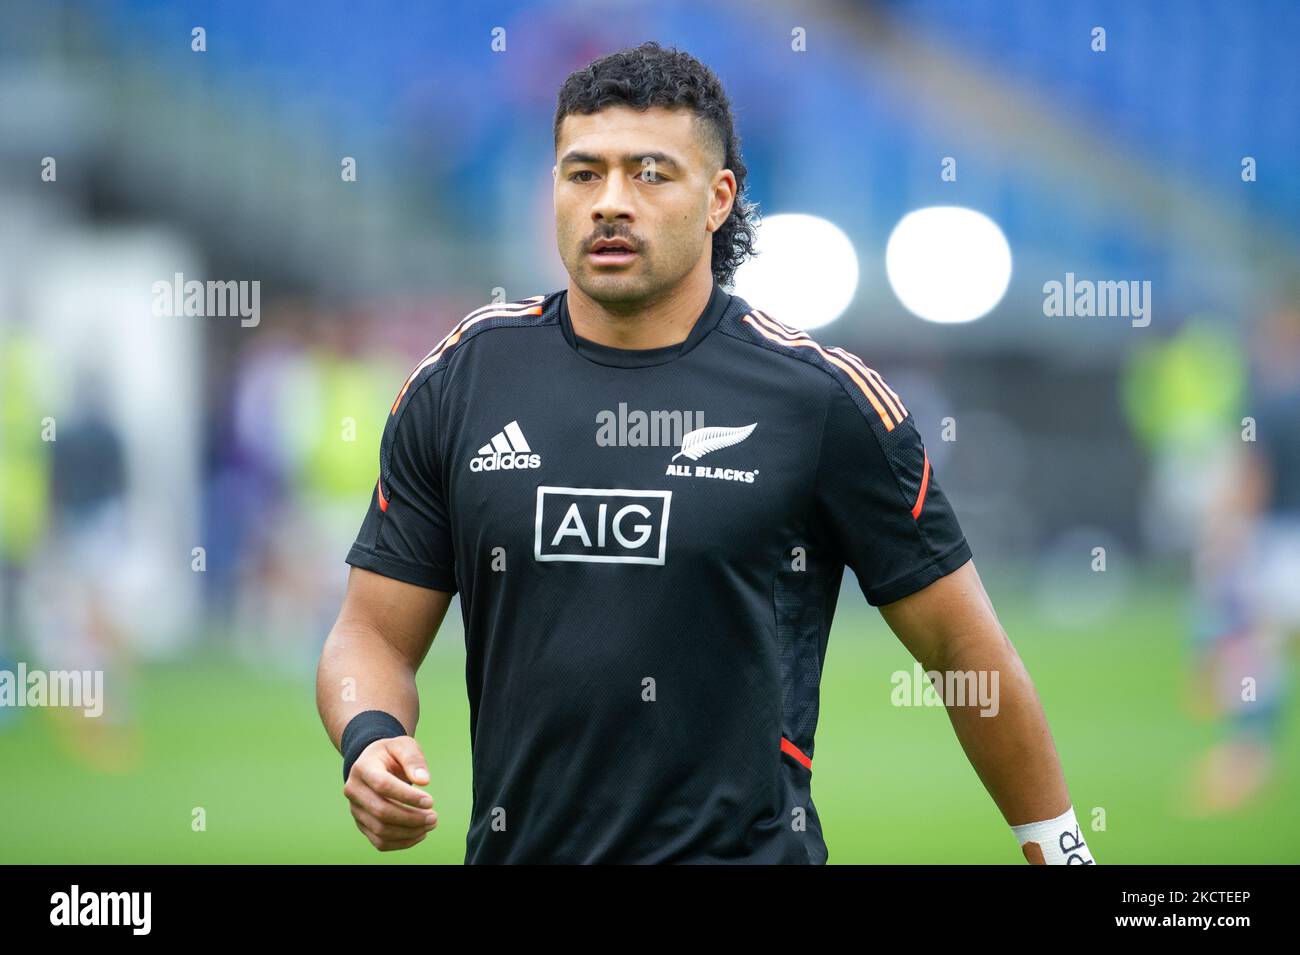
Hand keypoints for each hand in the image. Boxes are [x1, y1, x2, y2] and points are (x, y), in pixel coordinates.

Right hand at [342, 735, 436, 850]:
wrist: (374, 763)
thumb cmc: (391, 753)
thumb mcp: (403, 745)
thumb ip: (413, 759)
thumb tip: (424, 781)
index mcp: (363, 768)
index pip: (383, 785)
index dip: (408, 796)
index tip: (430, 801)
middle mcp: (354, 790)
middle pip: (381, 811)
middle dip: (411, 817)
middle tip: (434, 817)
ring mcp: (355, 809)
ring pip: (380, 830)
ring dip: (409, 832)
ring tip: (430, 824)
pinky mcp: (361, 823)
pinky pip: (379, 841)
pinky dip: (401, 842)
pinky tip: (420, 834)